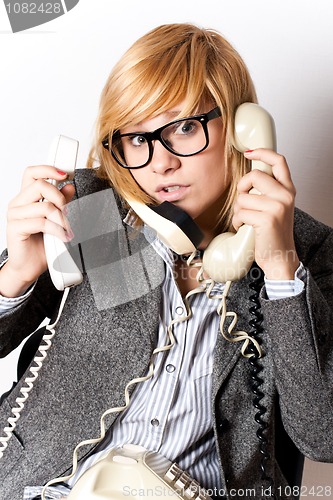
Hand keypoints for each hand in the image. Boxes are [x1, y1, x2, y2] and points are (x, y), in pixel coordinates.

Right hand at [0, 165, 74, 296]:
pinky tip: (62, 236)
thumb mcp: (55, 219)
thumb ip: (61, 202)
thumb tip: (69, 186)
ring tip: (66, 229)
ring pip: (44, 206)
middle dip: (60, 197)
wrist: (28, 266)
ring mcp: (15, 215)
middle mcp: (18, 203)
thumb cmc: (40, 244)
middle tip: (67, 212)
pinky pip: (41, 223)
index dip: (48, 169)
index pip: (32, 173)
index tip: (65, 174)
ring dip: (61, 219)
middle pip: (40, 185)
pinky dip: (57, 230)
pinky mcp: (15, 228)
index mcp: (26, 197)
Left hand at [232, 149, 299, 279]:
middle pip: (254, 176)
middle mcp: (286, 196)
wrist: (280, 256)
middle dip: (241, 188)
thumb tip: (249, 175)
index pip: (279, 161)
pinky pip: (241, 213)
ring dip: (238, 211)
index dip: (263, 153)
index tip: (249, 153)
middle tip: (244, 202)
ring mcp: (277, 207)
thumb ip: (267, 191)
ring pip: (243, 197)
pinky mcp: (267, 219)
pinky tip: (244, 228)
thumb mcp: (275, 206)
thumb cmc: (273, 233)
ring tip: (246, 220)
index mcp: (288, 190)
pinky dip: (237, 222)